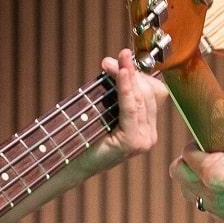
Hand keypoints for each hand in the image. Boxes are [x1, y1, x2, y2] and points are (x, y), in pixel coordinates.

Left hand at [75, 48, 171, 174]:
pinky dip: (127, 89)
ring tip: (111, 63)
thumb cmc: (84, 136)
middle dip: (131, 72)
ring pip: (142, 98)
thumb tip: (115, 61)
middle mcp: (149, 135)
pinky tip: (122, 74)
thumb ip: (114, 90)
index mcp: (145, 128)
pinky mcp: (134, 142)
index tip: (122, 58)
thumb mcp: (104, 108)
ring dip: (127, 76)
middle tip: (113, 59)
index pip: (154, 93)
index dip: (140, 73)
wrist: (70, 163)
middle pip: (148, 93)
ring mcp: (145, 140)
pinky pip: (132, 108)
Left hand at [174, 99, 223, 222]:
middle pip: (180, 178)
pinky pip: (214, 209)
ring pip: (194, 196)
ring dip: (200, 182)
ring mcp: (223, 215)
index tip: (210, 139)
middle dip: (188, 163)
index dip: (196, 142)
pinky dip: (218, 197)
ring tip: (219, 169)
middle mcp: (213, 198)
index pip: (185, 154)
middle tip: (206, 153)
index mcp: (212, 173)